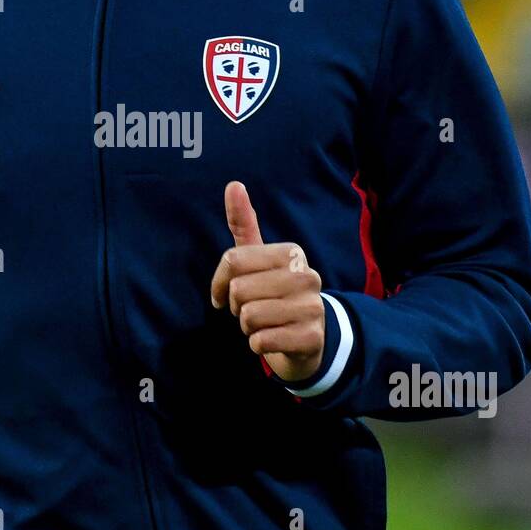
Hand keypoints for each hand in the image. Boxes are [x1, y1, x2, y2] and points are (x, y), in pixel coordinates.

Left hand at [210, 180, 325, 382]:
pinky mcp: (311, 338)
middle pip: (239, 290)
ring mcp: (312, 307)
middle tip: (253, 310)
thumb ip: (244, 223)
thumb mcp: (258, 259)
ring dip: (248, 327)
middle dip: (237, 307)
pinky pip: (261, 341)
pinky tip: (273, 340)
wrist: (307, 340)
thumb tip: (233, 184)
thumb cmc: (274, 294)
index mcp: (291, 252)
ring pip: (249, 317)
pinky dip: (258, 345)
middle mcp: (307, 275)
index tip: (222, 294)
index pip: (232, 261)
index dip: (218, 283)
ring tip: (265, 324)